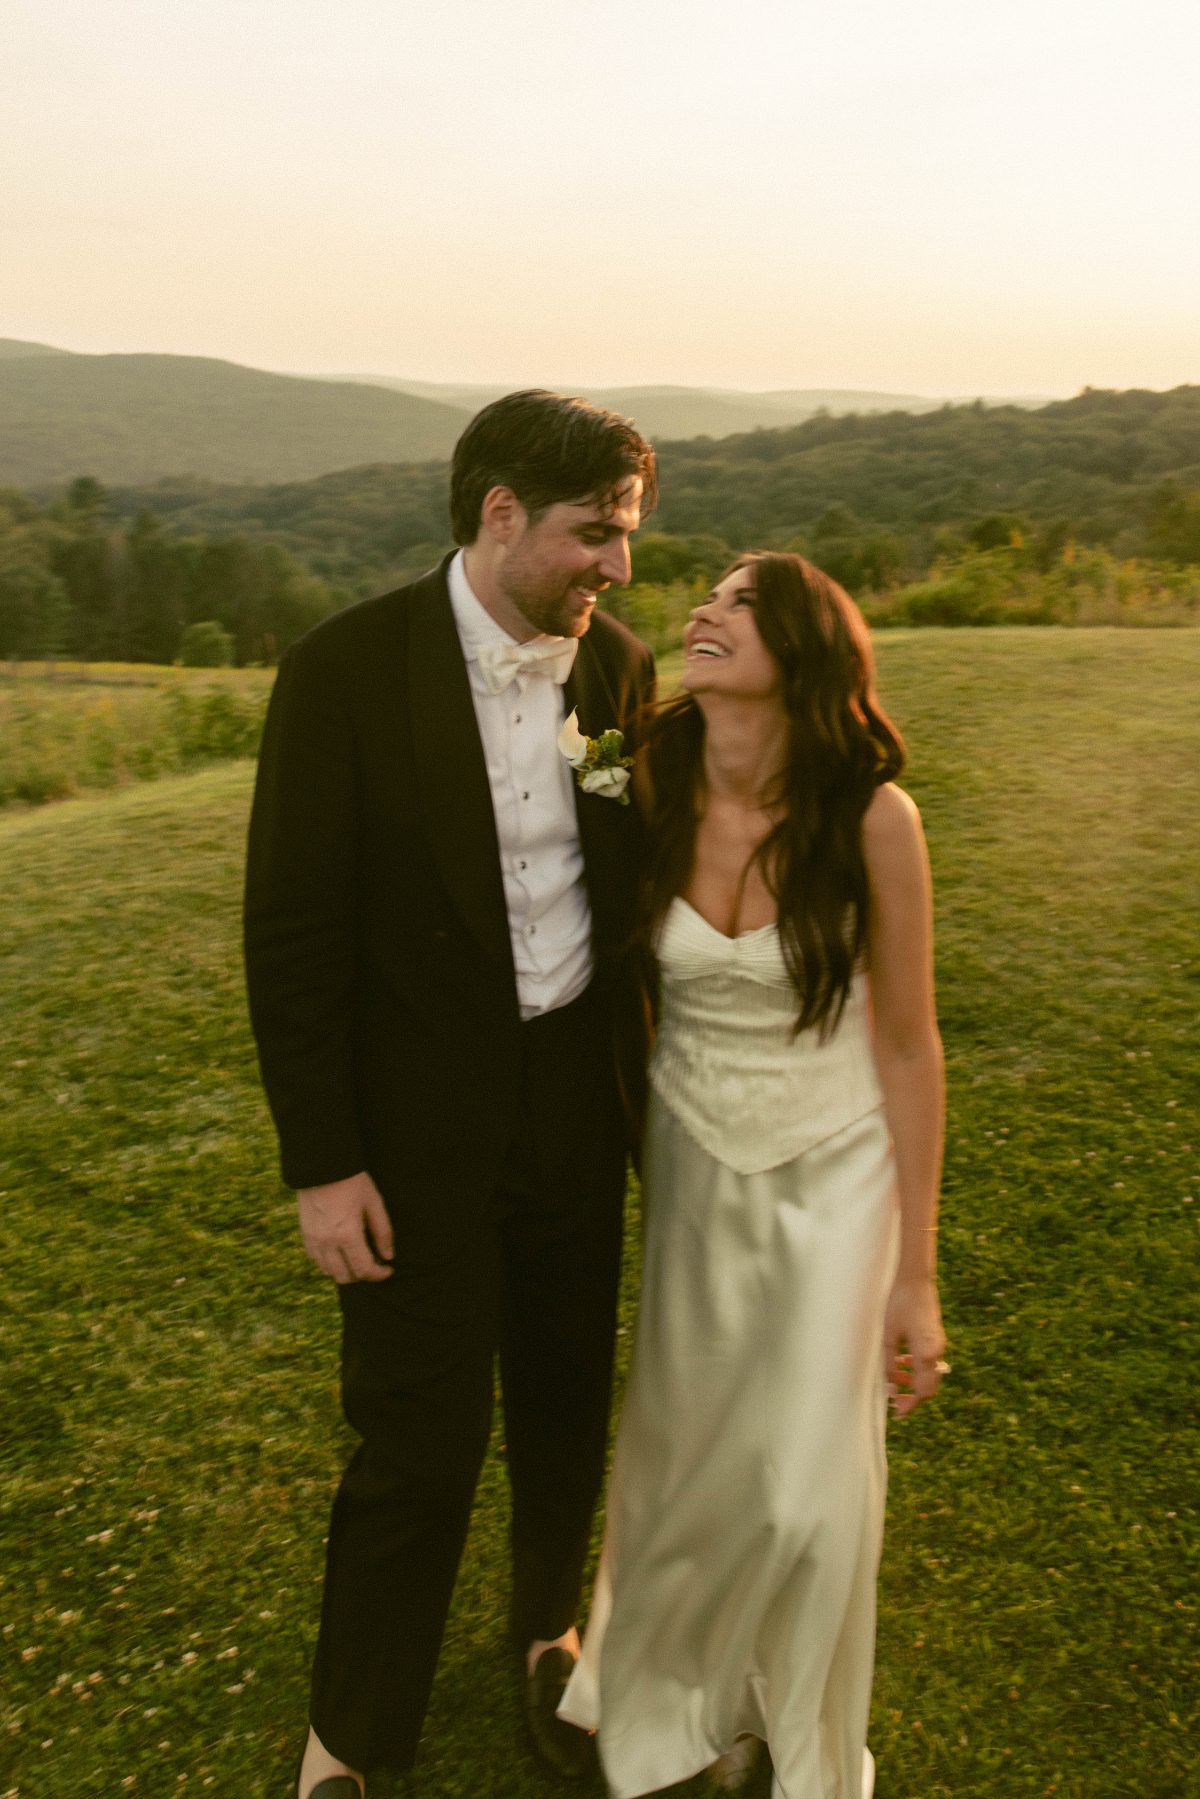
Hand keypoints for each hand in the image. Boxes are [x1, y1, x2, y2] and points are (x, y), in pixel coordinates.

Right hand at [297, 1171, 394, 1283]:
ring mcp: (313, 1240)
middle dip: (362, 1275)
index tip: (388, 1269)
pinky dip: (329, 1263)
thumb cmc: (352, 1182)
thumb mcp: (374, 1203)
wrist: (322, 1166)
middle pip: (345, 1277)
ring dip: (345, 1271)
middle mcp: (327, 1243)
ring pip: (328, 1272)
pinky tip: (340, 1251)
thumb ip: (383, 1232)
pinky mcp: (305, 1235)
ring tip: (357, 1258)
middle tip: (373, 1263)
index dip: (379, 1275)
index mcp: (347, 1235)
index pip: (364, 1270)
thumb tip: (388, 1256)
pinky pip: (316, 1260)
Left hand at [883, 1274, 945, 1417]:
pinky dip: (916, 1368)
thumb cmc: (899, 1304)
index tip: (897, 1412)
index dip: (910, 1405)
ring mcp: (939, 1344)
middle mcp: (937, 1352)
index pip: (923, 1391)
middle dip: (912, 1397)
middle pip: (929, 1387)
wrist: (915, 1279)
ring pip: (929, 1374)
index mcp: (926, 1354)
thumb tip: (890, 1389)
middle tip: (895, 1401)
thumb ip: (889, 1364)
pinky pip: (929, 1361)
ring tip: (895, 1380)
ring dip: (913, 1381)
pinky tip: (902, 1361)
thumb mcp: (888, 1336)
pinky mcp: (935, 1337)